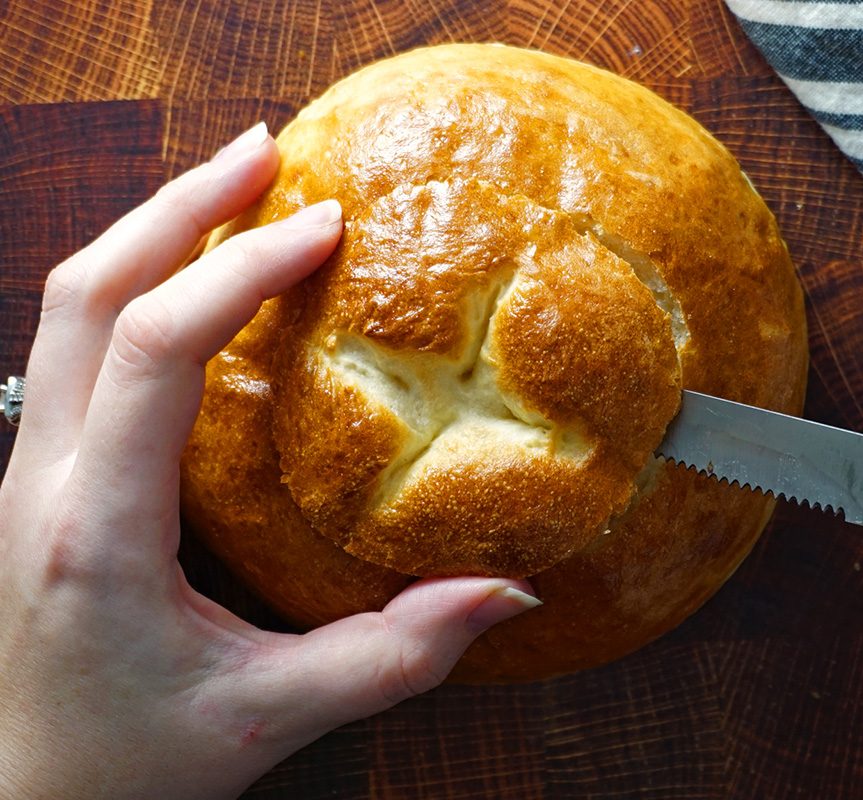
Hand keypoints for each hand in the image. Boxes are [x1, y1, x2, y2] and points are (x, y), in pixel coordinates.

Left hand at [0, 123, 539, 798]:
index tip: (322, 229)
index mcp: (92, 530)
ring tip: (237, 185)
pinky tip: (195, 275)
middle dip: (179, 206)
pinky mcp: (36, 474)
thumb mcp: (265, 719)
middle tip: (270, 153)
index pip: (151, 352)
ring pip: (64, 306)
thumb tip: (507, 593)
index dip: (237, 271)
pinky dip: (137, 282)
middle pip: (84, 292)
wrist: (17, 798)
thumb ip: (392, 658)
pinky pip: (73, 344)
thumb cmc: (125, 765)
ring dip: (149, 230)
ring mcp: (22, 470)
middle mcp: (38, 481)